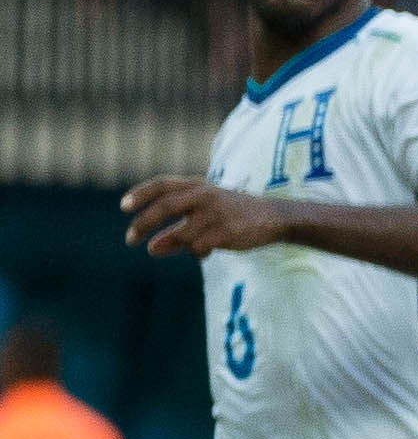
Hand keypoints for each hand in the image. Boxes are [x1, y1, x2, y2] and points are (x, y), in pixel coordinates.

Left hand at [121, 179, 288, 256]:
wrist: (274, 218)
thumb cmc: (234, 215)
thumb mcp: (204, 217)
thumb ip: (177, 231)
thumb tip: (150, 249)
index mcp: (197, 186)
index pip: (163, 186)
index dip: (141, 195)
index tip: (124, 207)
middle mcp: (205, 195)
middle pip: (166, 206)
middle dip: (144, 223)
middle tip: (130, 239)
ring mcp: (216, 213)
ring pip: (182, 232)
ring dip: (172, 243)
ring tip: (168, 249)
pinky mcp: (226, 231)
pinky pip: (199, 246)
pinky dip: (197, 252)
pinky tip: (206, 252)